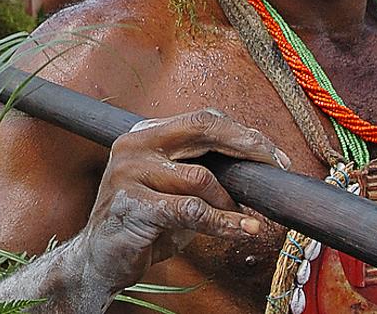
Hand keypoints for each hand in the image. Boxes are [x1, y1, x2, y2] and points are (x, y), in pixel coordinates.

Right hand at [72, 109, 288, 293]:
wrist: (100, 258)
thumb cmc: (142, 223)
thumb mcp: (174, 190)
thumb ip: (203, 172)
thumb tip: (252, 170)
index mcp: (146, 135)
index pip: (202, 119)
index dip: (242, 133)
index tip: (271, 154)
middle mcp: (136, 145)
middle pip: (203, 129)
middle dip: (247, 147)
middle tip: (276, 167)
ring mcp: (130, 172)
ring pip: (202, 177)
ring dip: (231, 202)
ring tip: (242, 219)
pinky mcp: (133, 204)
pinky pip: (191, 210)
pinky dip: (223, 222)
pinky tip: (241, 229)